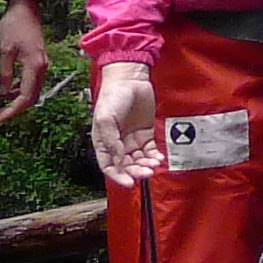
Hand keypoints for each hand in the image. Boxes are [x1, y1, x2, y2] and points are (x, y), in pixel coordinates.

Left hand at [0, 0, 51, 123]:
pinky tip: (7, 89)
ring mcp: (41, 64)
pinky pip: (31, 81)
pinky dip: (20, 89)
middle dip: (16, 108)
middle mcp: (42, 67)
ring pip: (32, 90)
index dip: (13, 110)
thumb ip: (5, 73)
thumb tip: (3, 93)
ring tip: (0, 104)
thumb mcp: (5, 50)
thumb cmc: (14, 25)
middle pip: (32, 96)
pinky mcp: (38, 60)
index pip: (26, 96)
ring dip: (18, 99)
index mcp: (35, 66)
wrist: (25, 7)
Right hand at [89, 61, 159, 183]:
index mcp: (103, 142)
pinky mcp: (145, 132)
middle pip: (126, 164)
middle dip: (136, 171)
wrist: (130, 79)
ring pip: (139, 159)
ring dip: (146, 164)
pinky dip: (154, 155)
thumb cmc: (112, 97)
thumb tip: (118, 158)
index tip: (129, 183)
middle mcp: (117, 143)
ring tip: (154, 164)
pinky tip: (159, 157)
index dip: (117, 176)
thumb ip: (111, 140)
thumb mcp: (105, 118)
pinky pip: (150, 149)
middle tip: (146, 173)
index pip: (109, 165)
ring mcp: (132, 139)